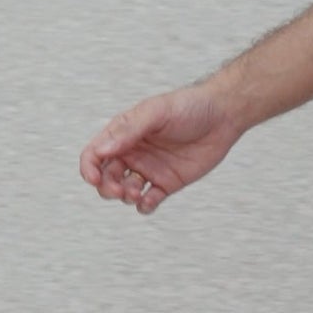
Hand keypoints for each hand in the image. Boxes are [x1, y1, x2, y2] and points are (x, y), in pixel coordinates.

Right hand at [78, 84, 246, 214]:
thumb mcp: (156, 112)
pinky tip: (148, 202)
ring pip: (125, 191)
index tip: (93, 178)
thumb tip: (102, 150)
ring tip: (137, 193)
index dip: (89, 168)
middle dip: (107, 187)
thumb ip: (129, 130)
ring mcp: (150, 169)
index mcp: (123, 135)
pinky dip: (144, 206)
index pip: (95, 154)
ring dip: (125, 196)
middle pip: (106, 177)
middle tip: (120, 189)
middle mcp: (133, 153)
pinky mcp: (168, 182)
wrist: (223, 115)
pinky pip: (150, 200)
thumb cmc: (188, 106)